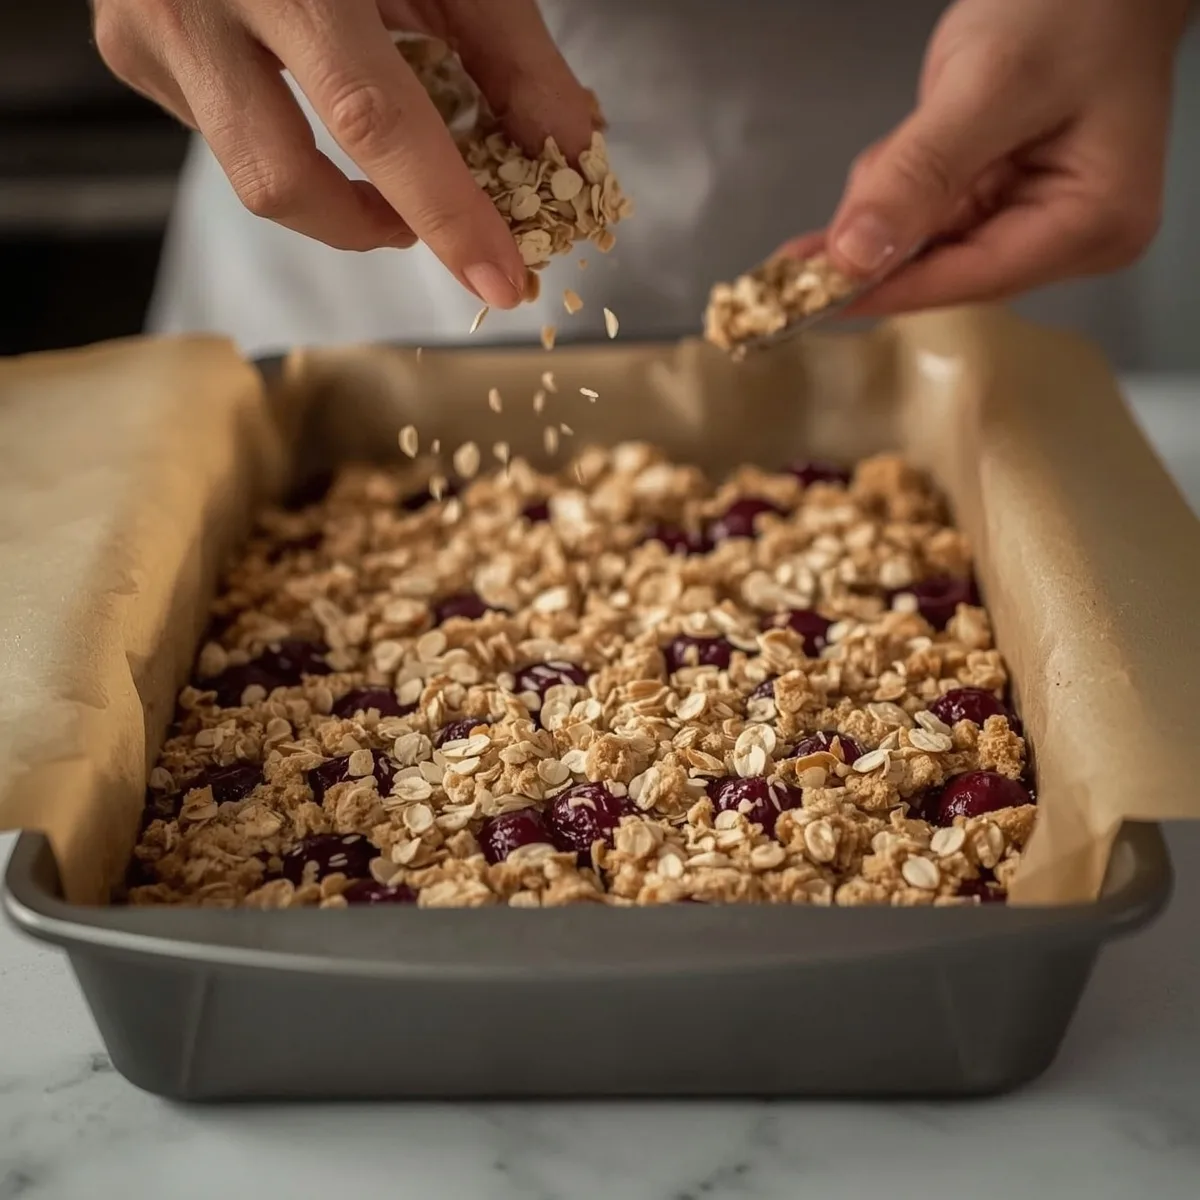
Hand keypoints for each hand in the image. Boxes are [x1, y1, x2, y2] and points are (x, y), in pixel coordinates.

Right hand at [92, 0, 594, 307]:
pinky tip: (304, 87)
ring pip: (251, 178)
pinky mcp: (132, 55)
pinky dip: (290, 138)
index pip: (372, 117)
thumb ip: (508, 51)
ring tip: (387, 173)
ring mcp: (149, 32)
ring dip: (336, 199)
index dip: (443, 212)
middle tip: (436, 232)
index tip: (501, 279)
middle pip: (284, 181)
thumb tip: (571, 149)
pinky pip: (226, 138)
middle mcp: (195, 3)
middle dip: (376, 230)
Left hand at [781, 0, 1190, 314]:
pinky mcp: (1008, 198)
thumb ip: (921, 174)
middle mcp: (1073, 238)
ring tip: (883, 157)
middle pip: (947, 270)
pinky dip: (898, 193)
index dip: (885, 291)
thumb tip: (855, 257)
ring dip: (888, 209)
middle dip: (882, 244)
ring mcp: (1041, 220)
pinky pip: (934, 216)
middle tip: (804, 249)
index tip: (810, 300)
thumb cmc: (1072, 5)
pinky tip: (887, 164)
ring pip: (930, 246)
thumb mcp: (991, 85)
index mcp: (1093, 224)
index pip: (971, 280)